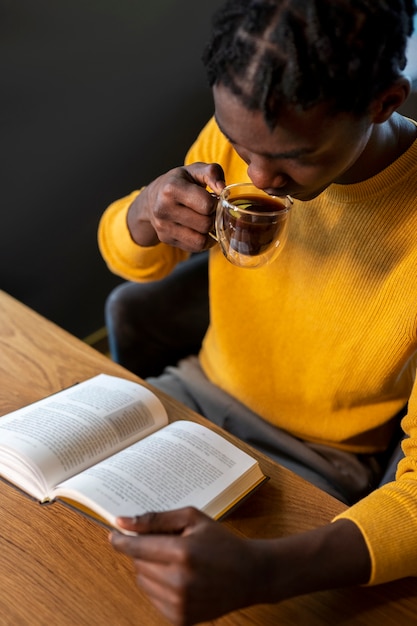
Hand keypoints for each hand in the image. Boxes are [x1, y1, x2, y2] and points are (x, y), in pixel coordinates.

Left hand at [109, 507, 265, 625]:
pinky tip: (179, 578)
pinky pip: (153, 598)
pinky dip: (159, 587)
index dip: (121, 541)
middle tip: (165, 544)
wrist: (250, 575)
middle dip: (144, 551)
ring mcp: (179, 604)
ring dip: (150, 569)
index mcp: (182, 553)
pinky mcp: (181, 619)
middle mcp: (178, 581)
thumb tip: (123, 522)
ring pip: (143, 582)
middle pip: (138, 564)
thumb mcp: (192, 519)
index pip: (137, 548)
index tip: (113, 535)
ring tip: (175, 561)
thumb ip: (156, 519)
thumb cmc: (221, 542)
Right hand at [127, 162, 225, 250]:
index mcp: (171, 188)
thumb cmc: (178, 182)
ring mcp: (163, 226)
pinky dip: (202, 241)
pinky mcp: (166, 239)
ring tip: (206, 220)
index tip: (213, 199)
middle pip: (205, 224)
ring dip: (209, 232)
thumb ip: (213, 173)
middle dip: (213, 218)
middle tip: (211, 211)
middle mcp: (163, 209)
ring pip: (200, 240)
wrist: (152, 198)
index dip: (215, 202)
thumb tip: (223, 190)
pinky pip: (194, 247)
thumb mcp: (195, 170)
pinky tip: (200, 230)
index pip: (206, 205)